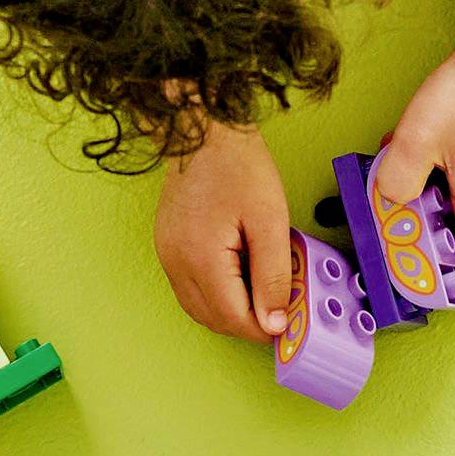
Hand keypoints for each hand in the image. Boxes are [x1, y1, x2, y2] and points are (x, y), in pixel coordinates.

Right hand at [154, 119, 294, 339]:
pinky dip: (214, 292)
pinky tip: (237, 273)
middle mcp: (175, 262)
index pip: (232, 318)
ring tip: (261, 290)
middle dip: (246, 323)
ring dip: (229, 310)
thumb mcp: (269, 221)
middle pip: (212, 319)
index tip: (288, 323)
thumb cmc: (237, 164)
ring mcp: (166, 253)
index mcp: (200, 258)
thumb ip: (272, 276)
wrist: (202, 128)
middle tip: (279, 309)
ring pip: (198, 307)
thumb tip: (275, 322)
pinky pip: (189, 285)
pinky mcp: (166, 243)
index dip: (263, 328)